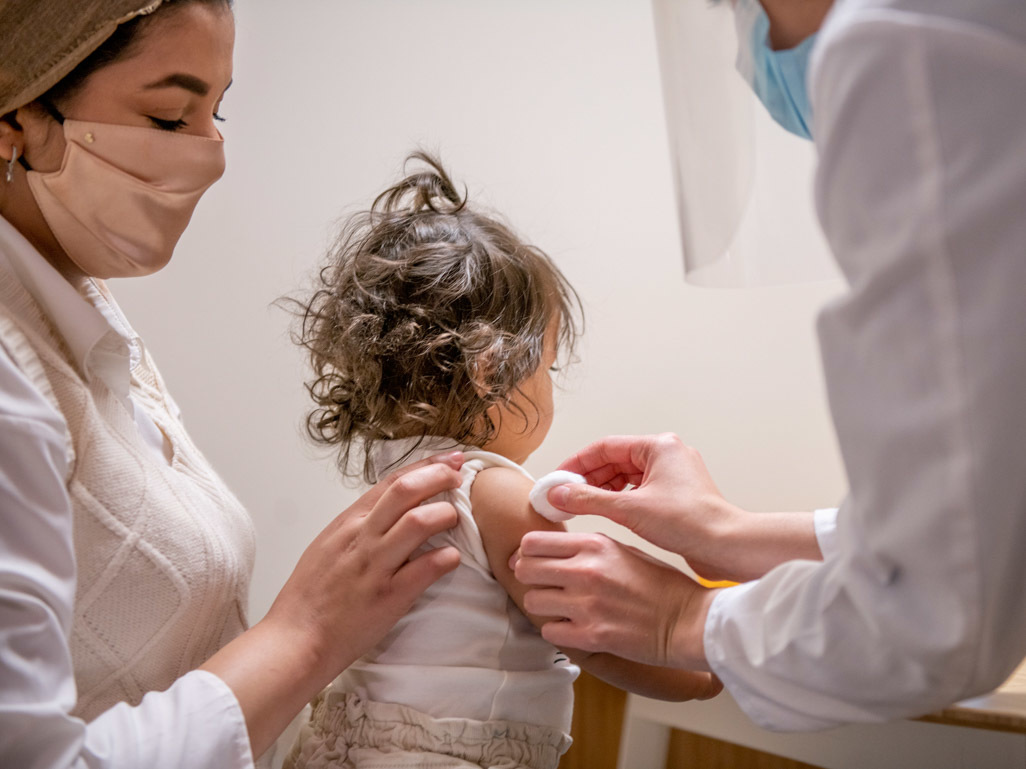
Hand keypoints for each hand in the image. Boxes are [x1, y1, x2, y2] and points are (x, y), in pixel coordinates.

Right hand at [261, 452, 463, 674]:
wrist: (296, 640)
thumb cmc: (309, 598)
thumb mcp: (328, 547)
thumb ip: (357, 527)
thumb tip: (388, 512)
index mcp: (347, 524)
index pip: (391, 482)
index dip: (425, 466)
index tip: (449, 459)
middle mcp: (362, 538)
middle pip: (406, 490)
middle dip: (439, 477)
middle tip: (460, 478)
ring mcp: (375, 566)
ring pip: (418, 522)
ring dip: (446, 515)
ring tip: (456, 519)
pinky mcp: (388, 596)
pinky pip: (426, 568)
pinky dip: (446, 558)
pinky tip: (452, 558)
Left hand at [513, 530, 716, 669]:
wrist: (689, 620)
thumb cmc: (660, 584)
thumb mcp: (623, 550)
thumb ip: (586, 548)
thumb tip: (547, 551)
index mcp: (594, 545)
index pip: (532, 542)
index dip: (527, 553)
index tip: (532, 561)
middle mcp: (586, 571)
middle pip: (524, 569)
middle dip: (529, 578)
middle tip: (543, 585)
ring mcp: (587, 604)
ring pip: (532, 602)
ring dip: (543, 606)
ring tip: (561, 607)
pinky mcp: (591, 636)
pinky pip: (549, 631)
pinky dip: (557, 631)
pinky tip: (574, 627)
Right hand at [547, 434, 742, 580]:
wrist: (727, 547)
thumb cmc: (690, 523)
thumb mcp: (629, 509)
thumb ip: (588, 500)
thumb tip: (559, 494)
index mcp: (659, 446)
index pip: (605, 447)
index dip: (577, 463)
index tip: (558, 478)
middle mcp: (668, 455)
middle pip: (615, 461)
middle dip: (588, 479)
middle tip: (564, 496)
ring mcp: (673, 476)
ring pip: (626, 477)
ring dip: (602, 491)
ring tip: (580, 507)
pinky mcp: (676, 496)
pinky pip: (639, 491)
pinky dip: (620, 500)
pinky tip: (606, 514)